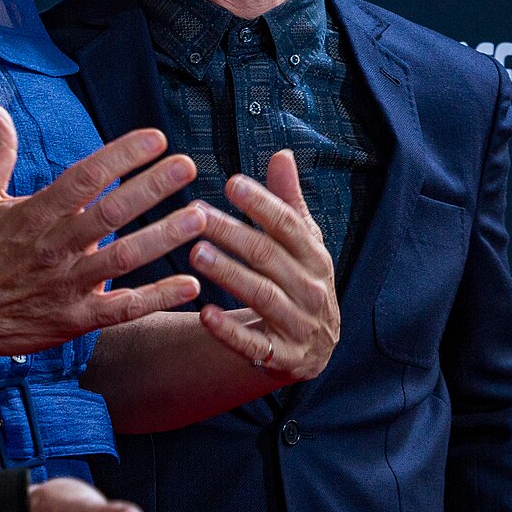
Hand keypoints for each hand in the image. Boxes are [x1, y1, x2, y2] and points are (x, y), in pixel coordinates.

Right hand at [0, 104, 208, 362]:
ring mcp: (67, 286)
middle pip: (111, 213)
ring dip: (164, 238)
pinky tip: (191, 287)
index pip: (85, 177)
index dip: (121, 155)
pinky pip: (122, 310)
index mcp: (34, 214)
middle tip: (187, 166)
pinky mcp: (74, 320)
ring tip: (200, 217)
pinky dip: (157, 299)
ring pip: (124, 259)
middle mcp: (54, 248)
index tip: (154, 137)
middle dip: (152, 188)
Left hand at [189, 149, 339, 383]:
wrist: (314, 347)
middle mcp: (312, 290)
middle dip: (231, 233)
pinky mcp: (285, 358)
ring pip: (262, 296)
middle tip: (195, 213)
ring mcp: (300, 326)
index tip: (230, 182)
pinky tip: (204, 314)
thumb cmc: (299, 280)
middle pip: (268, 256)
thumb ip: (288, 202)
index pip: (288, 226)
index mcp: (316, 257)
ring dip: (228, 274)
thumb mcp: (301, 244)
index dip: (261, 203)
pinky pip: (255, 344)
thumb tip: (282, 154)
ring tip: (195, 253)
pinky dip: (230, 331)